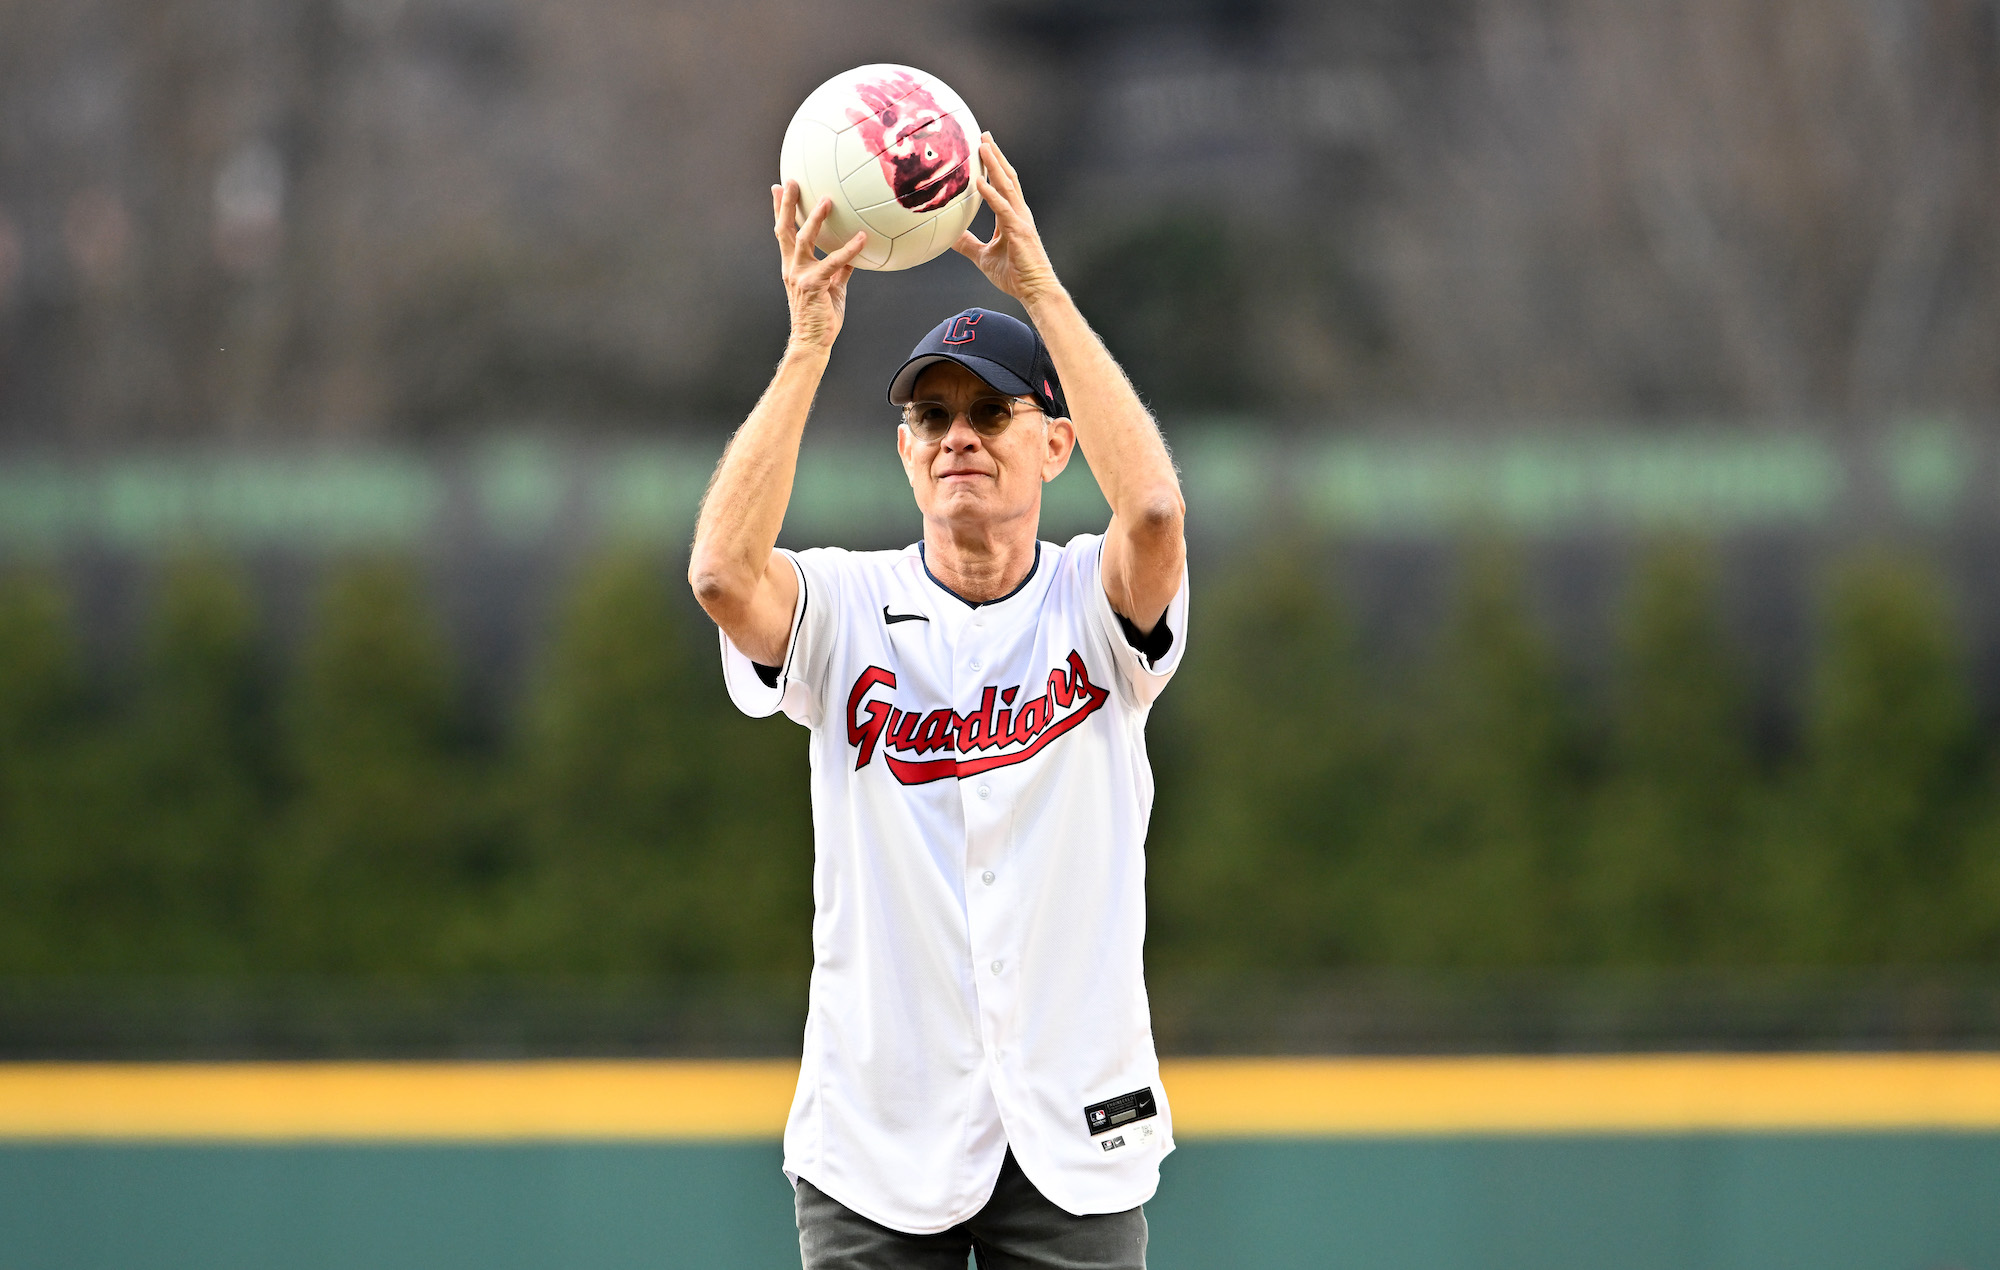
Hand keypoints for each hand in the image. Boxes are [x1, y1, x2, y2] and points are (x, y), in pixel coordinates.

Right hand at [774, 180, 867, 350]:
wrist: (813, 342)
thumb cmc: (822, 316)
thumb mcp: (833, 287)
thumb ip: (840, 268)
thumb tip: (853, 254)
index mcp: (793, 266)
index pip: (784, 233)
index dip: (780, 210)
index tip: (778, 188)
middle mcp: (792, 268)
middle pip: (785, 230)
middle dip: (786, 204)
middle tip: (791, 181)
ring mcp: (800, 276)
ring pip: (804, 240)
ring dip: (814, 218)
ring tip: (826, 200)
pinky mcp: (814, 285)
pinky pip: (833, 263)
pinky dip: (847, 250)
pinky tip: (861, 238)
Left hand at [953, 135, 1060, 305]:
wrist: (1035, 291)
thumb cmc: (1014, 275)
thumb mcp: (983, 257)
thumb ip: (968, 244)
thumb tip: (950, 236)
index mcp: (1012, 216)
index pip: (1003, 185)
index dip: (994, 166)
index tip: (984, 147)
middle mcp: (1019, 213)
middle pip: (1007, 177)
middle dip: (995, 155)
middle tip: (984, 134)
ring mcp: (1020, 220)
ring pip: (1007, 186)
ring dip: (995, 165)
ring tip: (983, 146)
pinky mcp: (1018, 231)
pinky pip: (1002, 208)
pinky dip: (990, 194)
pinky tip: (979, 182)